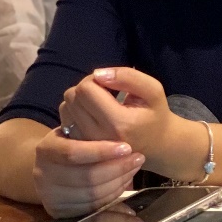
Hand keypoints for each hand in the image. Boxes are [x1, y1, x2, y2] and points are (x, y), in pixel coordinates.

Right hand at [33, 131, 144, 218]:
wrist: (51, 167)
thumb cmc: (70, 145)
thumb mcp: (74, 133)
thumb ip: (91, 132)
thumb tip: (121, 131)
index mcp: (46, 149)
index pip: (74, 153)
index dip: (102, 151)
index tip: (127, 147)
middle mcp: (43, 174)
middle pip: (86, 177)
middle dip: (118, 168)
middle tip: (138, 158)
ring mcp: (49, 196)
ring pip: (92, 194)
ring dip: (119, 182)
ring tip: (133, 169)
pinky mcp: (59, 211)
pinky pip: (93, 207)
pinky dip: (113, 195)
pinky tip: (124, 183)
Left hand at [58, 67, 205, 180]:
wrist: (156, 145)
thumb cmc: (154, 115)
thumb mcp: (153, 91)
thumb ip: (128, 77)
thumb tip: (98, 73)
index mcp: (119, 123)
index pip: (86, 89)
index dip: (95, 79)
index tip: (111, 84)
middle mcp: (98, 137)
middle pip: (73, 96)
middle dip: (87, 87)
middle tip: (105, 92)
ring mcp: (86, 144)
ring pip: (66, 106)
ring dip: (80, 99)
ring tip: (100, 104)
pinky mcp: (80, 147)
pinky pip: (65, 119)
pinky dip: (75, 111)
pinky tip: (92, 115)